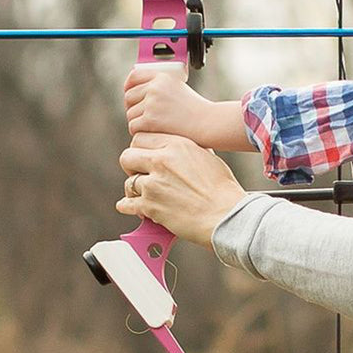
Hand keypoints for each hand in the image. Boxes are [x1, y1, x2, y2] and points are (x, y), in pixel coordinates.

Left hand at [117, 133, 247, 246]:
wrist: (226, 214)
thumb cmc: (223, 188)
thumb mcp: (208, 157)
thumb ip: (188, 150)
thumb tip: (179, 150)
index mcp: (177, 144)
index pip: (141, 137)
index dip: (141, 148)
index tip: (145, 156)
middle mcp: (162, 161)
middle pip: (127, 156)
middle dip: (132, 166)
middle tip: (139, 173)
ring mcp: (154, 184)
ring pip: (128, 182)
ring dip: (133, 188)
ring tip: (142, 193)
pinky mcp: (150, 206)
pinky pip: (126, 204)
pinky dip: (127, 206)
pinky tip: (131, 206)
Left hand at [124, 68, 248, 149]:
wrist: (208, 122)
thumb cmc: (196, 110)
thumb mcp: (179, 89)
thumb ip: (160, 88)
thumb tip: (138, 93)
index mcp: (162, 77)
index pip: (135, 76)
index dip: (128, 85)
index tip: (128, 92)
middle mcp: (155, 88)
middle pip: (129, 97)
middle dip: (132, 107)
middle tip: (141, 116)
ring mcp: (152, 103)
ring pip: (130, 114)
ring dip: (138, 122)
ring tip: (153, 126)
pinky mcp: (150, 120)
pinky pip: (133, 126)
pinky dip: (140, 132)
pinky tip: (152, 133)